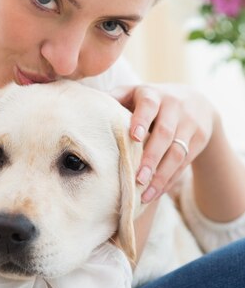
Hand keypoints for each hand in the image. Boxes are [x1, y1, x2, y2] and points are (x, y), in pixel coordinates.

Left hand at [110, 83, 215, 202]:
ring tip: (145, 194)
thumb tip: (87, 104)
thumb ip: (115, 98)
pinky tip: (155, 193)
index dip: (141, 120)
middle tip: (138, 178)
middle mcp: (175, 107)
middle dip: (152, 157)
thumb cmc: (153, 100)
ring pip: (178, 152)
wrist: (198, 102)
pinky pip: (185, 163)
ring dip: (161, 175)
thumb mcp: (136, 93)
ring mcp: (190, 124)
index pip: (149, 105)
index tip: (134, 137)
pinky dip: (169, 180)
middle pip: (165, 133)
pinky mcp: (200, 139)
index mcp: (154, 94)